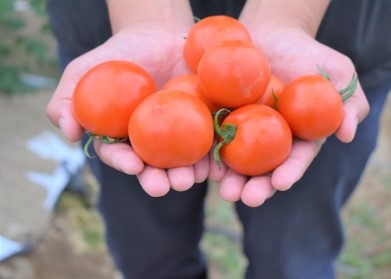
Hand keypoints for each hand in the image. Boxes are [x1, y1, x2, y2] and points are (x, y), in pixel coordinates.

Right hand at [46, 27, 209, 196]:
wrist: (156, 37)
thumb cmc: (117, 56)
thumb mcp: (83, 71)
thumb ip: (67, 100)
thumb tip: (70, 134)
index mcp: (120, 138)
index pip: (119, 154)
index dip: (124, 162)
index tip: (133, 165)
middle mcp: (149, 143)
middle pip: (152, 166)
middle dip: (158, 180)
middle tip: (164, 186)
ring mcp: (177, 135)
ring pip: (182, 161)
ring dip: (186, 174)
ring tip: (189, 178)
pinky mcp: (201, 124)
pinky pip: (208, 141)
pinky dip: (211, 154)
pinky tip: (214, 165)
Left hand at [210, 25, 369, 206]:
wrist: (273, 33)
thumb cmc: (309, 54)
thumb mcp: (339, 72)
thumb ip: (350, 102)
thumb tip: (347, 134)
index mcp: (298, 137)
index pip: (296, 159)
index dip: (289, 172)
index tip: (281, 182)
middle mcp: (271, 140)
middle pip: (264, 169)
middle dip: (257, 187)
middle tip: (246, 197)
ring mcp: (246, 130)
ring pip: (238, 160)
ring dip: (231, 178)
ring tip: (224, 189)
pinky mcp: (223, 117)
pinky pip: (215, 136)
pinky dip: (210, 151)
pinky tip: (204, 164)